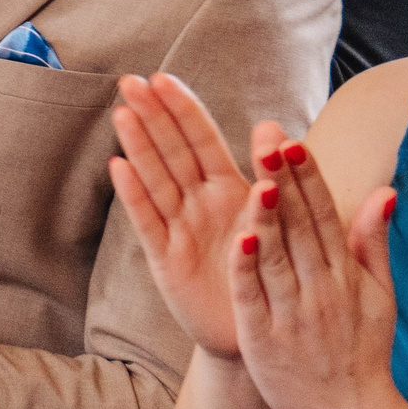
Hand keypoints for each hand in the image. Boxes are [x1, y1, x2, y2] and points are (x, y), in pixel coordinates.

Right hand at [108, 73, 279, 360]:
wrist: (265, 331)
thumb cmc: (276, 274)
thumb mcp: (289, 223)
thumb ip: (281, 179)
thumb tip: (276, 126)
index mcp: (231, 191)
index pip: (202, 141)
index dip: (183, 110)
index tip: (163, 77)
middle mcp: (200, 204)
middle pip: (172, 152)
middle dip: (152, 116)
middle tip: (130, 82)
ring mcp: (180, 228)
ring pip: (157, 180)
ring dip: (139, 147)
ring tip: (122, 114)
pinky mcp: (167, 259)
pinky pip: (148, 223)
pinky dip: (135, 196)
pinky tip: (119, 168)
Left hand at [230, 138, 401, 408]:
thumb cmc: (359, 347)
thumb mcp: (379, 295)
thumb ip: (372, 242)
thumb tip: (386, 190)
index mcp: (343, 274)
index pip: (324, 215)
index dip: (308, 178)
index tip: (293, 141)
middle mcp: (321, 288)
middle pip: (300, 228)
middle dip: (285, 183)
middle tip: (268, 140)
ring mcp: (293, 312)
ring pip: (278, 257)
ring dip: (268, 219)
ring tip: (256, 182)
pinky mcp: (265, 337)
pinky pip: (255, 297)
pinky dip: (248, 270)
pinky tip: (239, 240)